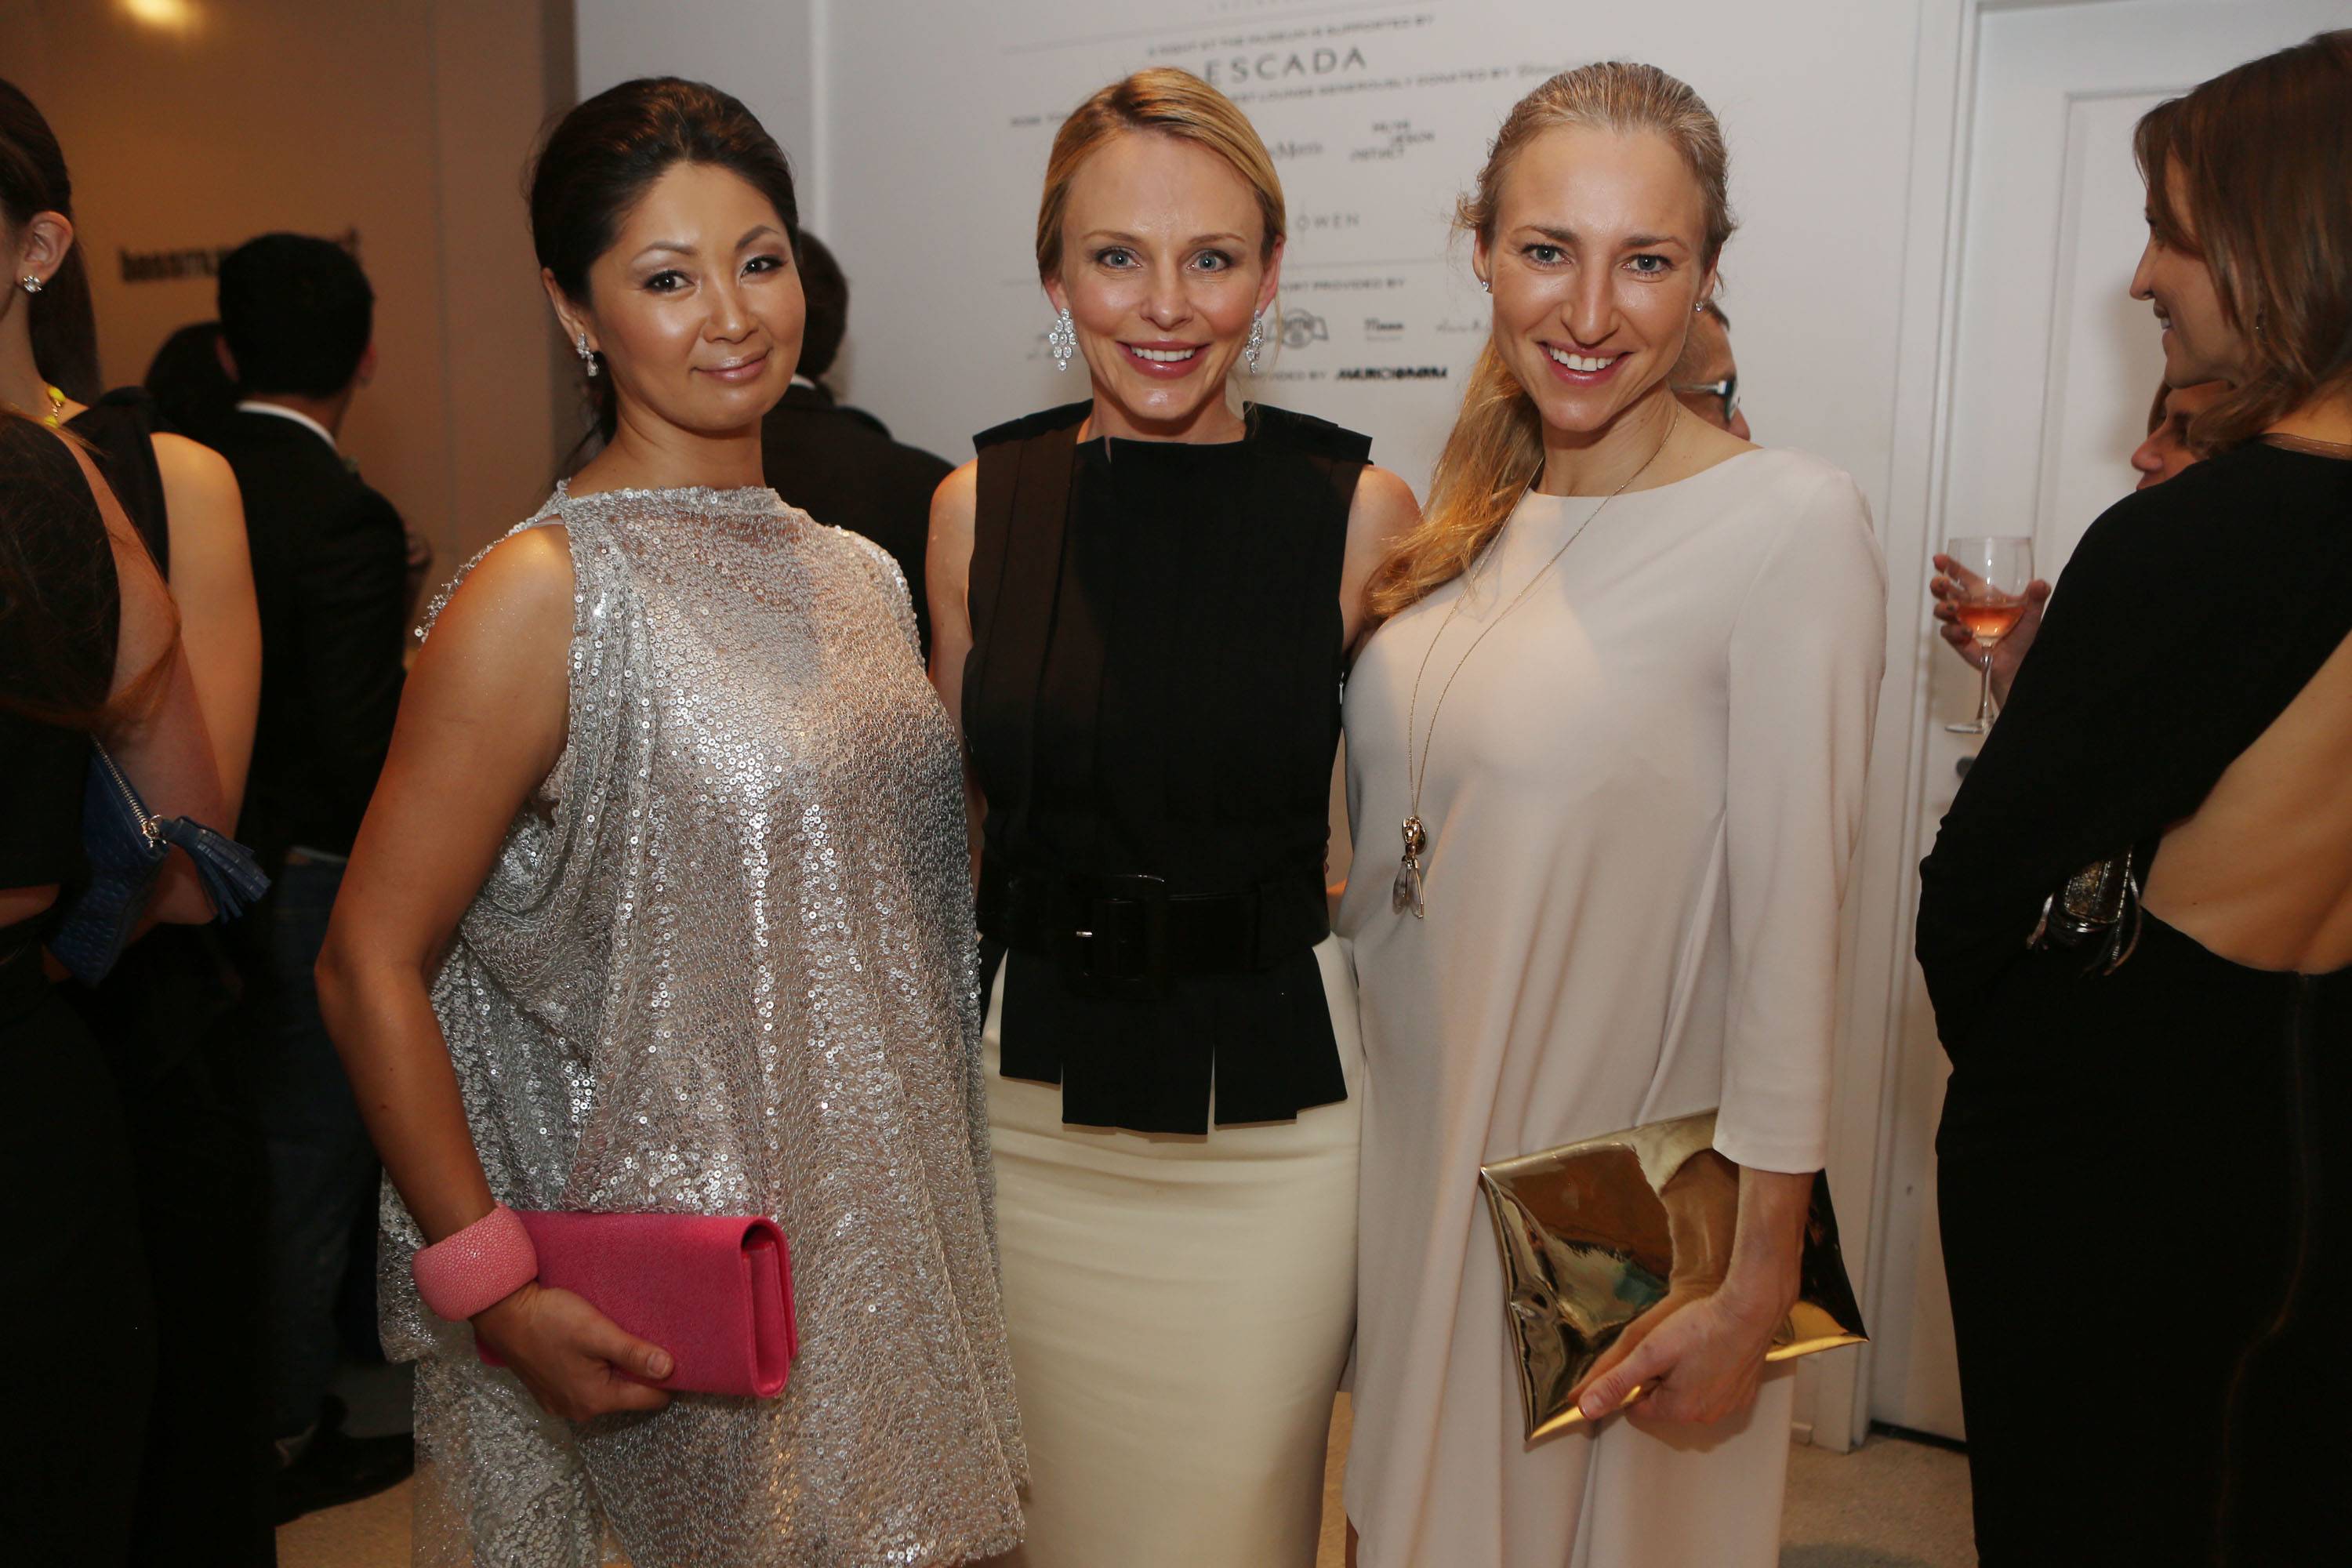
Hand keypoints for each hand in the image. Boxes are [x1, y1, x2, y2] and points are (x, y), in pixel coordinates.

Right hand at [471, 1280, 675, 1421]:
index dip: (668, 1378)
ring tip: (620, 1341)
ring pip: (608, 1390)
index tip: (677, 1355)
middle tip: (647, 1341)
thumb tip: (669, 1371)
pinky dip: (596, 1371)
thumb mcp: (597, 1333)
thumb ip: (633, 1353)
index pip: (650, 1398)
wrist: (504, 1314)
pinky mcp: (550, 1392)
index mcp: (596, 1399)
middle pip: (629, 1395)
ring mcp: (562, 1403)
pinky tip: (594, 1349)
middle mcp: (579, 1410)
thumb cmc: (550, 1320)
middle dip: (641, 1372)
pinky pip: (586, 1386)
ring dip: (617, 1370)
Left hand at [1568, 1281, 1787, 1430]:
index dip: (1634, 1380)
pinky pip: (1715, 1389)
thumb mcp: (1649, 1352)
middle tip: (1669, 1348)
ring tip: (1691, 1345)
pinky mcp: (1744, 1393)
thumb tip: (1585, 1408)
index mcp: (1677, 1410)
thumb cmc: (1701, 1328)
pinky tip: (1712, 1350)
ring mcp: (1728, 1407)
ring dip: (1684, 1376)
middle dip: (1659, 1379)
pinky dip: (1709, 1374)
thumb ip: (1616, 1382)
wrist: (1750, 1311)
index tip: (1644, 1357)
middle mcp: (1704, 1416)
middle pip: (1664, 1402)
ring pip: (1690, 1396)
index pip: (1637, 1407)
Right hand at [1930, 555, 2049, 709]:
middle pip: (1944, 591)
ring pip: (1941, 610)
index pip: (1962, 577)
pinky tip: (1967, 632)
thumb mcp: (2032, 614)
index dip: (1950, 567)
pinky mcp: (1958, 640)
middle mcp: (1968, 607)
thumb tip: (2040, 583)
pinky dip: (1954, 630)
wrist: (2017, 663)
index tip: (1939, 559)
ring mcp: (1960, 623)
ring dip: (1943, 607)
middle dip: (1938, 585)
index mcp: (1982, 596)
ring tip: (1954, 608)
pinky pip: (1948, 632)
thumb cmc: (2021, 637)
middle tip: (1941, 583)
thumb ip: (2037, 597)